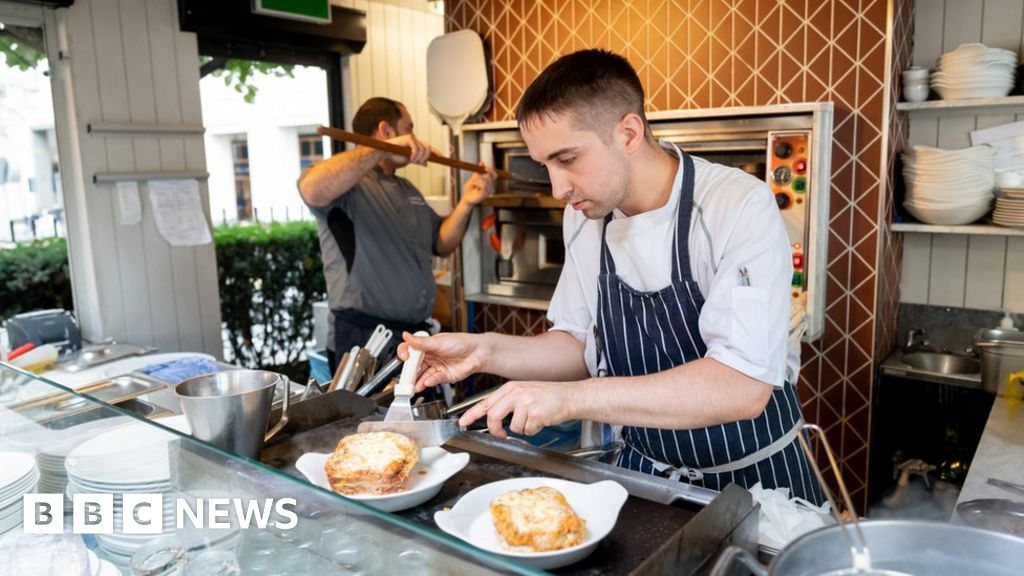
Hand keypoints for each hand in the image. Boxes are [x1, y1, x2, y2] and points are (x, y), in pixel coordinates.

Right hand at [385, 133, 429, 166]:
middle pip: (427, 148)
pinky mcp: (408, 138)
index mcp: (416, 144)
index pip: (427, 147)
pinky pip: (417, 148)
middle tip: (417, 162)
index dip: (432, 153)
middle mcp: (415, 139)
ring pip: (422, 149)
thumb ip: (417, 161)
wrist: (385, 152)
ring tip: (411, 160)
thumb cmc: (395, 155)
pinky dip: (415, 155)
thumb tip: (426, 164)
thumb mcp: (408, 159)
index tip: (432, 159)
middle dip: (424, 157)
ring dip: (418, 157)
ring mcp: (412, 138)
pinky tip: (410, 159)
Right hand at [398, 331, 487, 391]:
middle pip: (414, 365)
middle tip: (405, 376)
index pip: (410, 349)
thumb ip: (421, 342)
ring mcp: (436, 367)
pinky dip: (429, 381)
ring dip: (417, 380)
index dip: (405, 353)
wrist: (478, 353)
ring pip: (422, 375)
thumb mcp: (439, 341)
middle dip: (409, 371)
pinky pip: (433, 380)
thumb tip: (406, 335)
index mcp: (427, 345)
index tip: (404, 357)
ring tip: (413, 385)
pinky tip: (426, 382)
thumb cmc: (462, 342)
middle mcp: (430, 356)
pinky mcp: (443, 376)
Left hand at [457, 380, 575, 438]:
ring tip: (533, 419)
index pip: (486, 401)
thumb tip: (494, 416)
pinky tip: (541, 420)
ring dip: (522, 428)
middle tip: (501, 434)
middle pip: (493, 416)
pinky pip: (527, 431)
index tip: (462, 422)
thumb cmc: (548, 396)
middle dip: (495, 430)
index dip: (472, 413)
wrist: (569, 396)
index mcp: (511, 388)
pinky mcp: (535, 414)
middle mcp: (516, 393)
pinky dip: (533, 430)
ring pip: (513, 427)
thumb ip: (508, 402)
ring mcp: (526, 403)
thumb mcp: (524, 393)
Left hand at [461, 166, 495, 205]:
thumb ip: (478, 171)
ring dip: (477, 180)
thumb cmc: (469, 189)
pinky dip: (477, 183)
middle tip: (473, 180)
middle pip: (488, 177)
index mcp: (489, 183)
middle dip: (480, 176)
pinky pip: (483, 185)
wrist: (465, 197)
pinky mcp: (485, 195)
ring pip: (485, 180)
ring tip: (473, 184)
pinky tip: (474, 185)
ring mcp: (488, 191)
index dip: (491, 170)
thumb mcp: (474, 178)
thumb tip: (482, 162)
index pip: (494, 175)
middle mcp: (490, 187)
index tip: (485, 168)